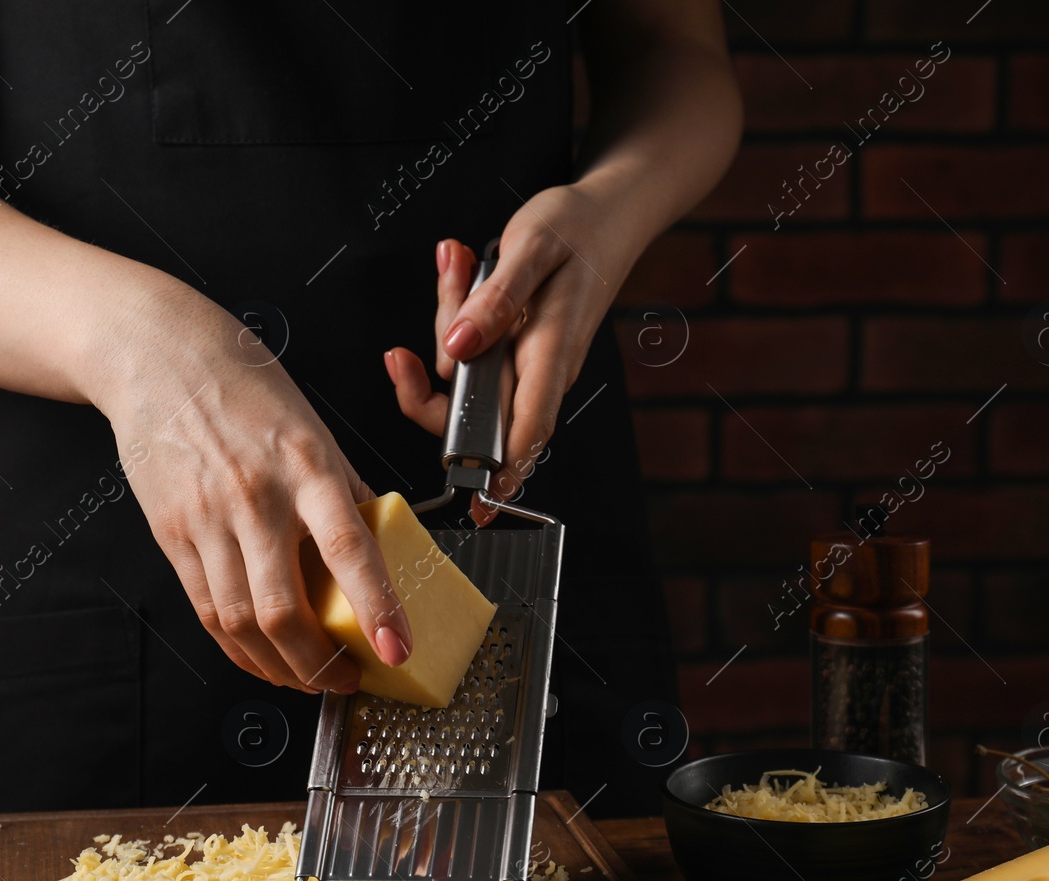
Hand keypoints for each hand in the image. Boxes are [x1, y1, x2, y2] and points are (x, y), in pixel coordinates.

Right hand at [94, 289, 412, 692]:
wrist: (160, 356)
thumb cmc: (245, 388)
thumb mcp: (315, 430)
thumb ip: (348, 492)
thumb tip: (382, 547)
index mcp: (307, 466)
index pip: (350, 548)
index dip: (376, 607)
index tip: (398, 649)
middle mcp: (256, 496)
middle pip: (282, 609)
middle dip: (319, 665)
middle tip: (347, 678)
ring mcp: (207, 519)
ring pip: (240, 622)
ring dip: (278, 668)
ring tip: (307, 678)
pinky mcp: (171, 534)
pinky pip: (206, 610)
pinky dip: (237, 647)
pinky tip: (260, 656)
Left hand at [383, 183, 633, 521]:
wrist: (610, 210)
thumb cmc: (580, 227)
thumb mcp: (532, 248)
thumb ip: (496, 298)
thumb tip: (458, 347)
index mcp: (552, 352)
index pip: (528, 429)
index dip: (503, 472)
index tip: (481, 502)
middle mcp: (539, 368)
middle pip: (472, 402)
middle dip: (438, 354)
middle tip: (449, 278)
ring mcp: (526, 361)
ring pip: (463, 370)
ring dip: (448, 315)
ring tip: (462, 257)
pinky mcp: (514, 346)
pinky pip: (469, 347)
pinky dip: (458, 310)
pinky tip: (464, 264)